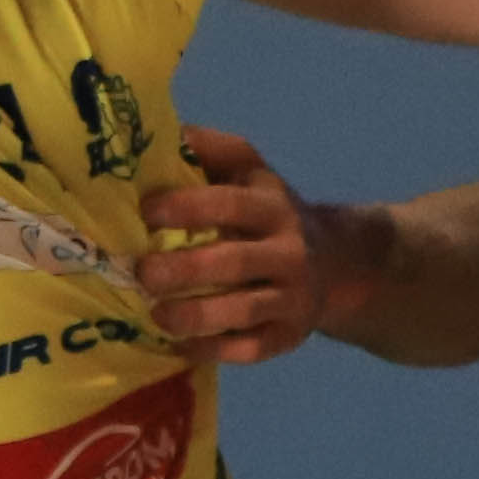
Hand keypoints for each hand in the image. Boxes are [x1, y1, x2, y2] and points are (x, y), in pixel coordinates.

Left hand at [137, 127, 320, 362]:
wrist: (337, 262)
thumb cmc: (268, 212)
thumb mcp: (251, 172)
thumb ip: (211, 152)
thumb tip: (159, 129)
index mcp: (272, 206)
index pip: (231, 204)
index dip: (189, 206)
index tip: (147, 211)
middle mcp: (288, 252)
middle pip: (236, 262)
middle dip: (186, 269)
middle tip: (142, 273)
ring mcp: (293, 298)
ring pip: (245, 311)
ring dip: (196, 316)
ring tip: (156, 315)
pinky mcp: (289, 336)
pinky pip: (251, 349)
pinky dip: (213, 350)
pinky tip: (179, 346)